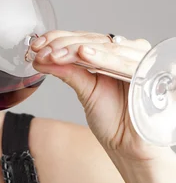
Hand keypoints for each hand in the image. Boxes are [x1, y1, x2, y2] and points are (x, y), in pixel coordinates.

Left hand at [31, 30, 168, 161]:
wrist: (129, 144)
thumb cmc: (111, 120)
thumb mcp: (84, 91)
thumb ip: (68, 72)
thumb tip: (40, 59)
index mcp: (108, 56)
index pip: (82, 38)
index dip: (58, 38)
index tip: (36, 46)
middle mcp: (123, 54)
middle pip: (92, 39)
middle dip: (63, 44)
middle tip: (41, 52)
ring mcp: (136, 59)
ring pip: (103, 46)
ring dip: (75, 49)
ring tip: (54, 54)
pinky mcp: (145, 71)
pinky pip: (120, 60)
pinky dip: (100, 56)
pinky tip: (82, 53)